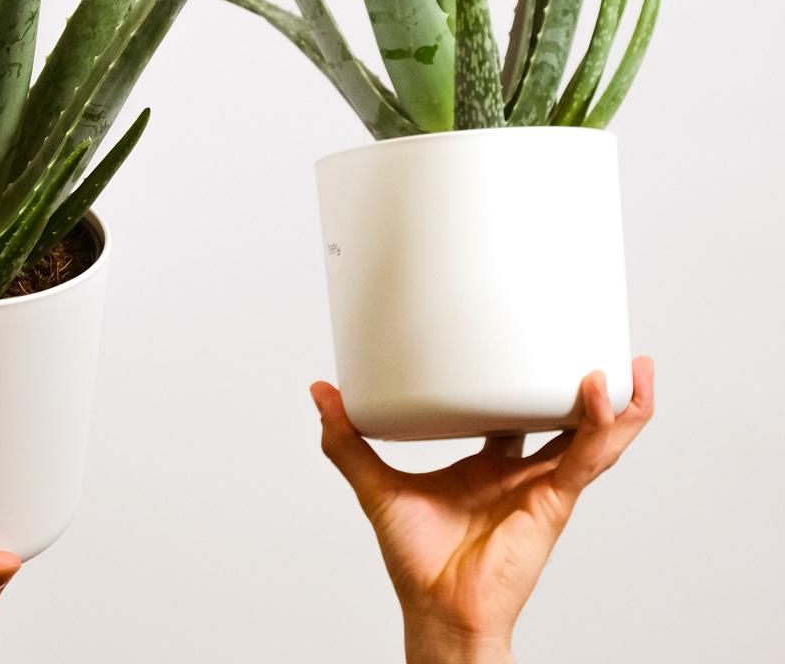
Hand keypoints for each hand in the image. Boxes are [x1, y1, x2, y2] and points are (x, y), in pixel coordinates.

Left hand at [310, 358, 654, 663]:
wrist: (436, 607)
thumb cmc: (416, 559)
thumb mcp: (375, 483)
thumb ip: (346, 440)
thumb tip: (321, 393)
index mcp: (489, 466)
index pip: (517, 415)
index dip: (527, 382)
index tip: (528, 345)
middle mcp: (523, 474)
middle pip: (568, 421)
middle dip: (593, 389)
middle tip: (604, 347)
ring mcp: (543, 487)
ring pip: (594, 438)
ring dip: (618, 404)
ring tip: (632, 365)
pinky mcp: (553, 502)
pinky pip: (585, 458)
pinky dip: (600, 426)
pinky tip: (602, 391)